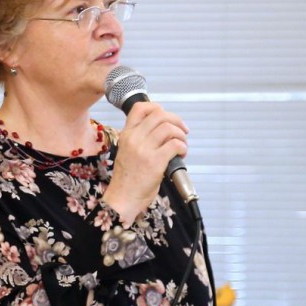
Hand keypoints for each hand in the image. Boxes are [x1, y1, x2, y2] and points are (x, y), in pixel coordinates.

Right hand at [102, 101, 188, 224]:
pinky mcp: (155, 161)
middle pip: (160, 114)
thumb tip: (163, 130)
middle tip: (182, 131)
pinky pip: (175, 144)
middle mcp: (134, 138)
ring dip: (181, 135)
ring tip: (181, 146)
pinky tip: (181, 154)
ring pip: (169, 128)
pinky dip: (183, 147)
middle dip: (176, 121)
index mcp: (126, 135)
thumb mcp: (126, 152)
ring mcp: (144, 149)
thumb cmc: (127, 179)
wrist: (123, 198)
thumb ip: (139, 139)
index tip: (166, 118)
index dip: (157, 107)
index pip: (140, 108)